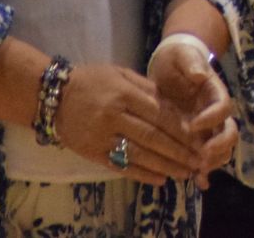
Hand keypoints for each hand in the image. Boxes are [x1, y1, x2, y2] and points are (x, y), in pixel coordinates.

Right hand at [55, 63, 201, 184]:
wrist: (53, 95)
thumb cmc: (91, 80)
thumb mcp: (121, 74)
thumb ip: (147, 89)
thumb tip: (175, 107)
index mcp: (124, 94)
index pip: (160, 115)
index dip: (181, 129)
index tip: (199, 139)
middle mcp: (114, 116)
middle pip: (153, 137)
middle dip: (179, 151)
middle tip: (199, 160)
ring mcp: (102, 136)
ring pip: (139, 155)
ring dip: (165, 166)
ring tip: (185, 173)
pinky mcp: (92, 152)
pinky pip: (120, 166)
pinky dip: (141, 174)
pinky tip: (159, 179)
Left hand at [148, 37, 237, 188]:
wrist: (171, 65)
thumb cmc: (177, 58)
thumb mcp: (182, 55)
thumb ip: (191, 63)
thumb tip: (200, 75)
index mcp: (215, 92)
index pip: (223, 107)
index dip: (212, 118)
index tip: (193, 125)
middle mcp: (215, 112)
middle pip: (229, 133)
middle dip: (219, 147)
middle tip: (202, 157)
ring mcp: (208, 126)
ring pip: (221, 148)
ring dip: (214, 161)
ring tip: (199, 173)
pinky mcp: (196, 137)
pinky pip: (205, 155)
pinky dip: (204, 170)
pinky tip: (199, 182)